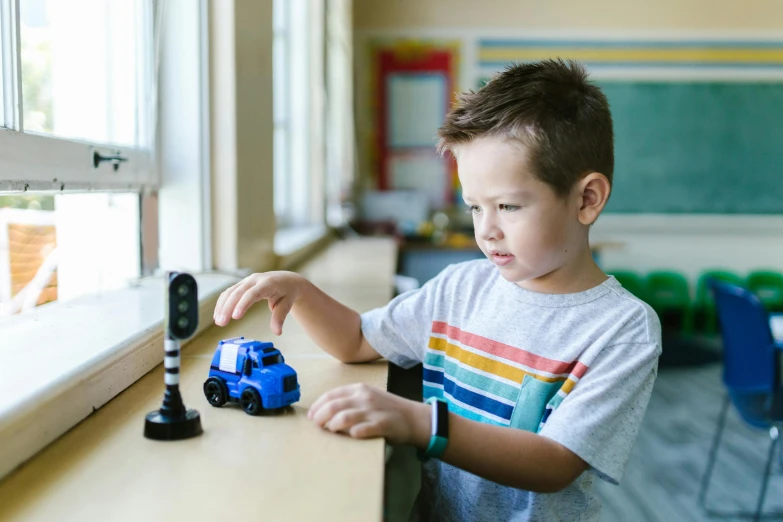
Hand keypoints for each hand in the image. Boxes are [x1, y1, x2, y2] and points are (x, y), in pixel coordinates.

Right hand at [213, 271, 306, 333]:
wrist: (287, 280)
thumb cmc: (287, 292)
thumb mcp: (287, 304)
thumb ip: (280, 317)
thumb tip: (277, 332)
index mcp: (267, 283)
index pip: (253, 293)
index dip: (243, 304)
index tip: (235, 317)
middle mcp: (255, 280)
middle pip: (238, 292)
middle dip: (228, 307)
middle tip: (221, 323)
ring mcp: (247, 281)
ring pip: (230, 292)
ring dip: (222, 306)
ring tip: (218, 321)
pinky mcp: (242, 284)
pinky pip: (229, 292)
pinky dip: (222, 303)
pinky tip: (218, 314)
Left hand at [307, 383, 430, 446]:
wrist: (413, 417)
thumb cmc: (387, 409)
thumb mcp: (368, 397)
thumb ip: (350, 401)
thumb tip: (325, 412)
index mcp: (359, 389)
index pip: (330, 395)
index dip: (317, 406)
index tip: (311, 416)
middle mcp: (364, 397)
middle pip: (333, 406)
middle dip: (320, 417)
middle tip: (317, 427)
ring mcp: (373, 411)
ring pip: (344, 417)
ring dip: (333, 426)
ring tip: (331, 432)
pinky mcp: (382, 424)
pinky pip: (362, 429)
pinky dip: (353, 433)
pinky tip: (350, 436)